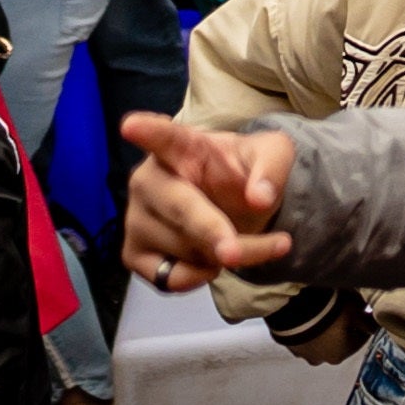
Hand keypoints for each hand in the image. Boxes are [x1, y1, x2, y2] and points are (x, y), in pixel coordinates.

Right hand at [119, 115, 297, 284]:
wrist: (235, 208)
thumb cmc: (243, 172)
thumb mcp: (273, 157)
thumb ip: (272, 169)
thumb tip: (259, 198)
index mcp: (182, 146)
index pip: (164, 137)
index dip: (148, 131)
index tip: (131, 126)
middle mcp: (149, 180)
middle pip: (181, 207)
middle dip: (211, 231)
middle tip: (235, 253)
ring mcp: (135, 218)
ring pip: (185, 248)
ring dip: (223, 257)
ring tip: (236, 241)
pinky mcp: (133, 253)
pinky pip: (168, 277)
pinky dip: (198, 278)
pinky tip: (210, 263)